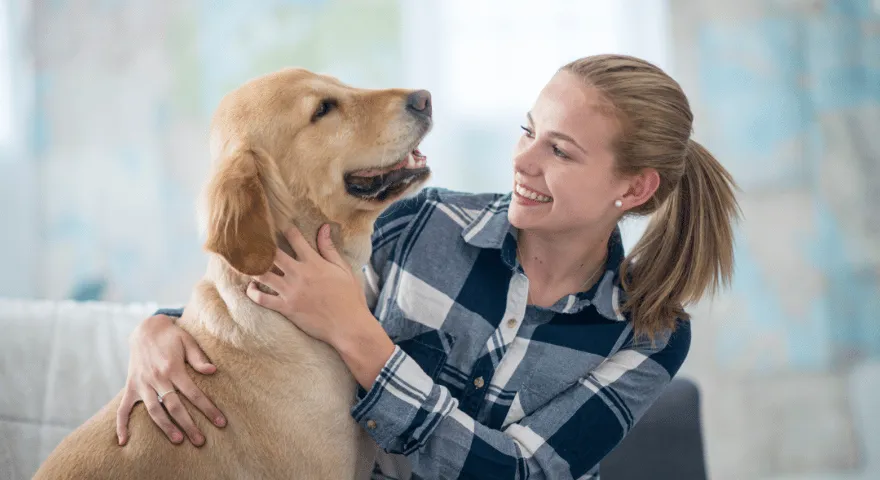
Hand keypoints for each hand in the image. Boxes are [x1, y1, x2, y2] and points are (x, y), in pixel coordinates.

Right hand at [116, 314, 225, 446]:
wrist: (145, 329)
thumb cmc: (172, 336)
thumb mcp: (188, 341)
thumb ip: (199, 358)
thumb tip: (213, 371)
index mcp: (173, 368)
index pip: (193, 393)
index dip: (208, 409)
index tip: (220, 422)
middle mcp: (156, 378)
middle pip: (174, 407)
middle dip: (189, 425)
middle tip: (200, 441)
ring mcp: (141, 383)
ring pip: (153, 410)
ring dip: (165, 427)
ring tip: (178, 440)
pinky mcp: (131, 386)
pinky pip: (122, 409)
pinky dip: (121, 425)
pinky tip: (124, 441)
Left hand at [246, 224, 369, 345]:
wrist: (348, 325)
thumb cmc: (349, 296)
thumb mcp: (343, 268)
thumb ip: (329, 248)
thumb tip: (323, 227)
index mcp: (314, 262)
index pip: (294, 238)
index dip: (285, 230)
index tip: (280, 227)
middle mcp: (299, 274)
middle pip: (272, 254)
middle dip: (262, 246)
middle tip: (254, 243)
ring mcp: (290, 291)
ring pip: (263, 274)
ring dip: (254, 267)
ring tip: (248, 263)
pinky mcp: (286, 307)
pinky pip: (262, 299)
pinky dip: (253, 293)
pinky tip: (251, 288)